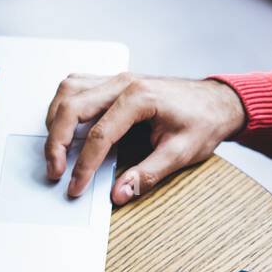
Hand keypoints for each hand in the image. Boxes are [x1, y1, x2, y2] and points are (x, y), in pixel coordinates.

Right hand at [45, 74, 245, 204]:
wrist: (216, 101)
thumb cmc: (203, 122)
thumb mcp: (181, 153)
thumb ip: (148, 174)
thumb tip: (119, 193)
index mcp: (141, 97)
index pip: (100, 134)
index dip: (84, 165)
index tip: (75, 187)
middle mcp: (123, 82)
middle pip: (73, 107)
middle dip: (58, 142)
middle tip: (55, 171)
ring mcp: (116, 78)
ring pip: (68, 91)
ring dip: (55, 121)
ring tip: (55, 151)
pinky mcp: (112, 82)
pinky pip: (76, 86)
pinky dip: (63, 106)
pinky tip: (64, 126)